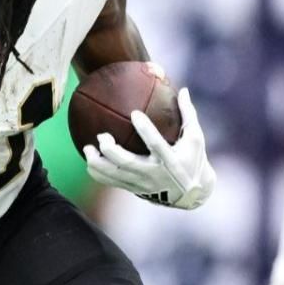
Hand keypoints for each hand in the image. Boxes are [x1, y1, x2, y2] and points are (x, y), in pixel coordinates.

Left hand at [83, 87, 216, 209]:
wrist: (191, 194)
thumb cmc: (193, 159)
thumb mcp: (196, 138)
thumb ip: (188, 114)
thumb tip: (184, 89)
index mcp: (170, 160)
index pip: (156, 144)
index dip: (145, 130)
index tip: (135, 113)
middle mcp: (155, 174)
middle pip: (128, 163)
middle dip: (112, 151)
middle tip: (101, 135)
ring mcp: (143, 183)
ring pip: (115, 175)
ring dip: (98, 163)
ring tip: (86, 149)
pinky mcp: (135, 189)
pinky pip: (112, 182)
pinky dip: (98, 173)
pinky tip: (89, 161)